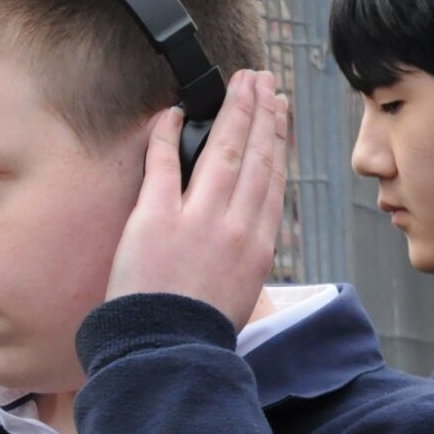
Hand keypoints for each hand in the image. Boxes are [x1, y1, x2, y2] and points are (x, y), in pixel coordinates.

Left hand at [105, 69, 288, 330]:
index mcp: (258, 244)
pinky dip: (167, 136)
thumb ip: (246, 257)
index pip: (271, 180)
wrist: (168, 351)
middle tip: (263, 83)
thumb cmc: (198, 331)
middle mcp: (234, 225)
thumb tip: (248, 236)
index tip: (278, 116)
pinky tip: (173, 113)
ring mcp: (196, 219)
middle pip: (253, 157)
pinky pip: (162, 165)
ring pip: (222, 153)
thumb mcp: (241, 293)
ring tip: (239, 85)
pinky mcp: (154, 219)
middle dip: (260, 114)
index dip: (276, 142)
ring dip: (232, 113)